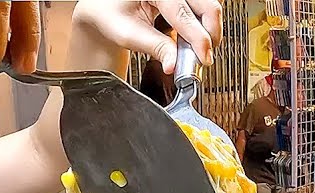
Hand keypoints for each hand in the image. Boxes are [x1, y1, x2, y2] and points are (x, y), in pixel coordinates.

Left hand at [72, 0, 222, 73]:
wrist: (104, 6)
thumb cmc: (110, 14)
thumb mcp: (128, 34)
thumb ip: (155, 48)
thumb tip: (174, 64)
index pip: (184, 15)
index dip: (198, 39)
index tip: (203, 58)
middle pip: (207, 5)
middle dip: (210, 34)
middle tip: (204, 56)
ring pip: (209, 6)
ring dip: (207, 30)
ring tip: (195, 50)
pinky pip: (201, 8)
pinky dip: (201, 25)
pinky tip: (190, 39)